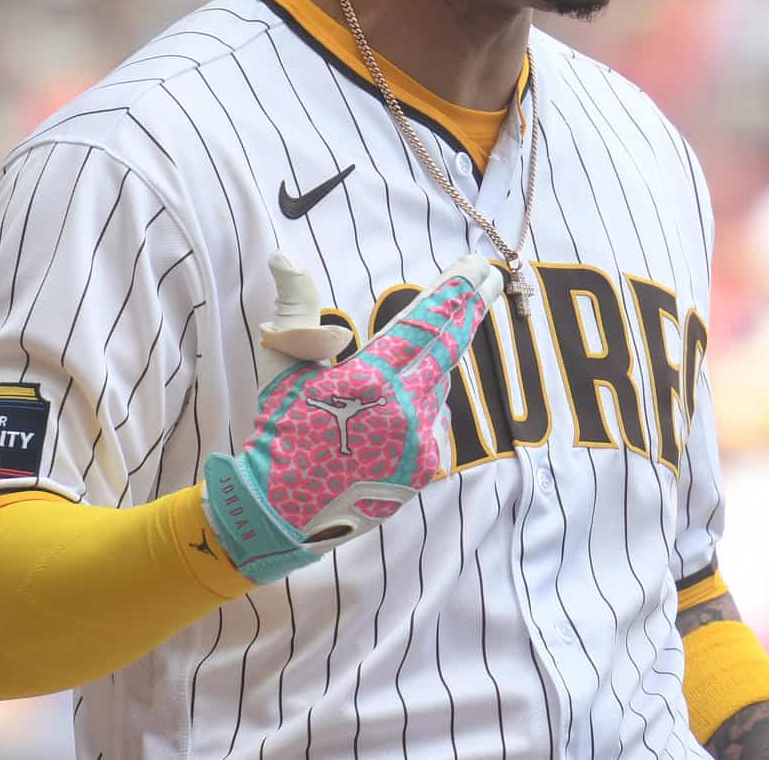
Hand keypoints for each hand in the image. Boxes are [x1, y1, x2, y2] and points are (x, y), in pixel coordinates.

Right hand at [202, 252, 501, 582]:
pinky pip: (433, 421)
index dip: (457, 291)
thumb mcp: (283, 367)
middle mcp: (406, 410)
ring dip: (427, 368)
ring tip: (390, 377)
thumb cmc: (279, 432)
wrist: (280, 512)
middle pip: (450, 346)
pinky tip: (389, 417)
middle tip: (488, 276)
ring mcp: (420, 442)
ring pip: (437, 386)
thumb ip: (296, 309)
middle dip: (470, 307)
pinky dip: (420, 407)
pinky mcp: (424, 467)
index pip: (427, 322)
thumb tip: (284, 255)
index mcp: (372, 380)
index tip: (477, 265)